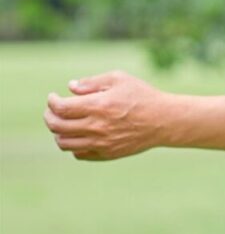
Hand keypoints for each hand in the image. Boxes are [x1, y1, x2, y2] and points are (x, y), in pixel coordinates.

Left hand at [43, 71, 167, 159]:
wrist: (165, 121)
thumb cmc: (143, 96)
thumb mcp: (119, 79)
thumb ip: (92, 82)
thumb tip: (71, 88)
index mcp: (98, 106)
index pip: (60, 108)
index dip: (51, 102)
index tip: (54, 97)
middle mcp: (96, 127)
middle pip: (57, 126)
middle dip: (49, 117)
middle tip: (53, 111)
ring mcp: (101, 143)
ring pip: (64, 144)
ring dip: (59, 133)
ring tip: (64, 125)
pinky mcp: (108, 154)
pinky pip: (79, 154)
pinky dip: (74, 146)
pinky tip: (81, 135)